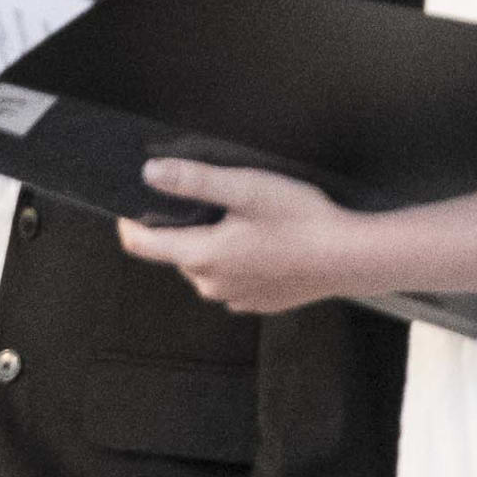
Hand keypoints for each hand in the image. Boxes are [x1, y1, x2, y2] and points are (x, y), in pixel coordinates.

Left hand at [115, 158, 366, 315]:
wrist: (347, 258)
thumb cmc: (300, 219)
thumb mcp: (246, 187)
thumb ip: (195, 180)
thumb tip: (149, 174)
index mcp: (202, 256)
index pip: (142, 245)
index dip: (129, 221)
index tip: (129, 200)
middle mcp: (211, 284)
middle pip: (176, 251)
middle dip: (183, 225)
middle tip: (213, 196)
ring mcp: (234, 297)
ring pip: (204, 265)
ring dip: (212, 242)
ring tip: (244, 216)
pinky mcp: (256, 302)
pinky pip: (230, 278)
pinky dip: (236, 259)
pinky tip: (264, 241)